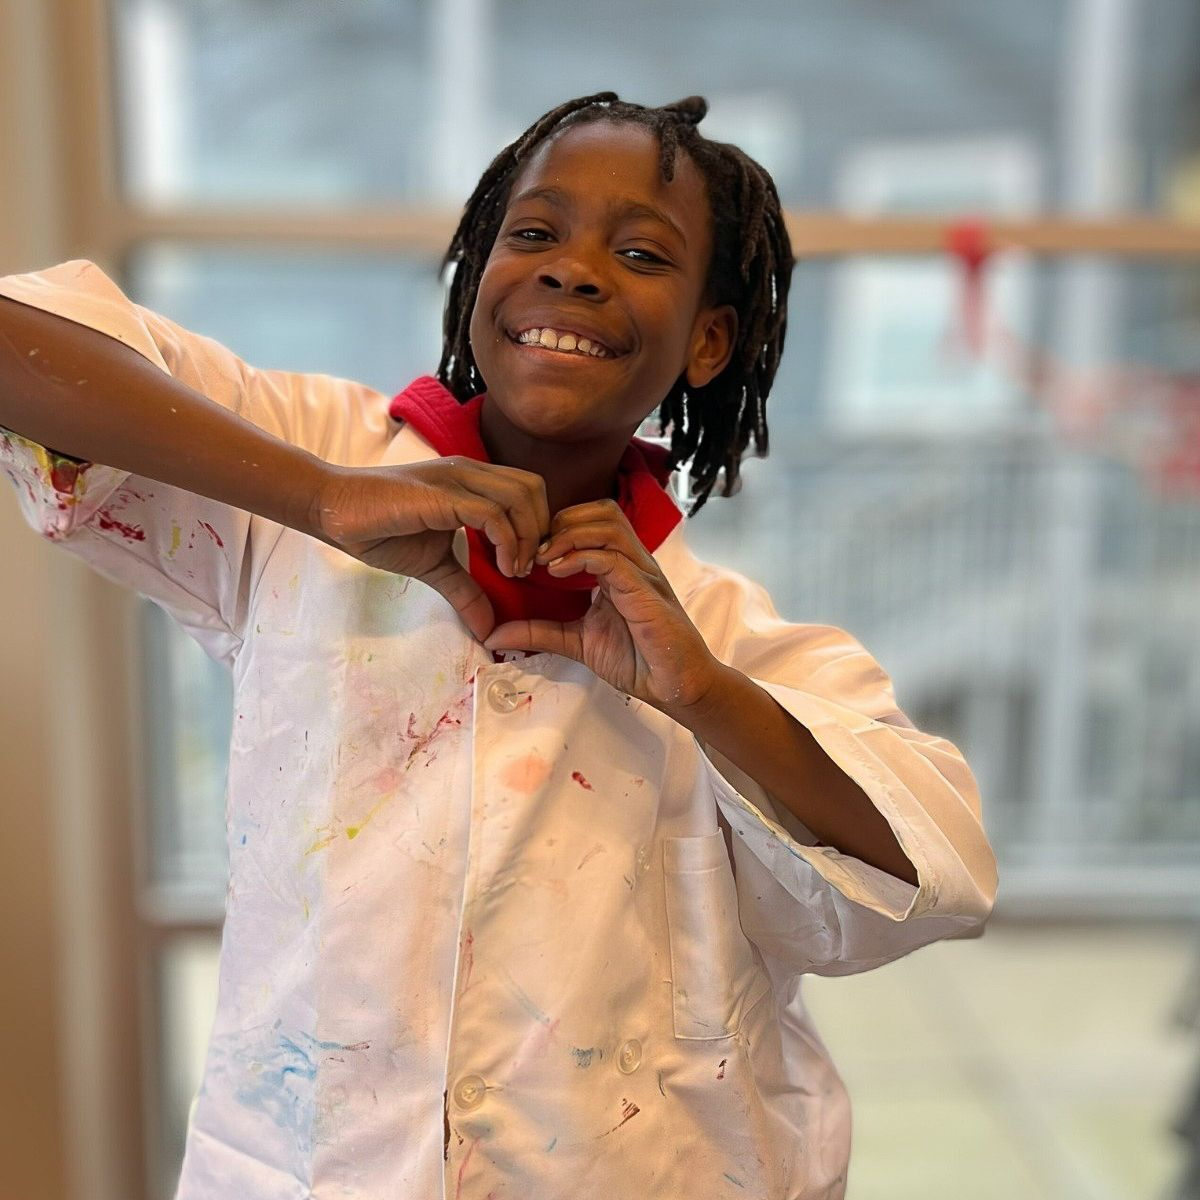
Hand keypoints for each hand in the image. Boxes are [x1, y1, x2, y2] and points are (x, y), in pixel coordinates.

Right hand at [307, 458, 549, 641]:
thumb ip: (466, 591)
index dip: (539, 526)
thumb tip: (488, 630)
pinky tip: (502, 568)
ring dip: (528, 538)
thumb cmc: (381, 530)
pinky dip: (508, 542)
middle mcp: (470, 473)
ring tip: (515, 571)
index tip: (529, 566)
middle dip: (542, 530)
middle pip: (534, 489)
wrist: (335, 511)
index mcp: (472, 482)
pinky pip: (492, 514)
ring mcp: (457, 480)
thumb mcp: (435, 567)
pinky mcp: (442, 495)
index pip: (529, 491)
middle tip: (529, 569)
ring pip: (520, 497)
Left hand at [481, 498, 722, 711]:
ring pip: (609, 526)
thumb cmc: (638, 660)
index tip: (529, 550)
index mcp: (620, 567)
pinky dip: (582, 558)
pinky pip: (614, 559)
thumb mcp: (576, 642)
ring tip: (543, 558)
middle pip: (602, 511)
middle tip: (534, 549)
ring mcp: (643, 574)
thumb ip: (539, 632)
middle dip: (563, 521)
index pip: (592, 520)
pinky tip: (557, 572)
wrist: (675, 686)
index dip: (558, 526)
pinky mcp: (647, 593)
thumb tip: (494, 635)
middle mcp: (634, 563)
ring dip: (569, 535)